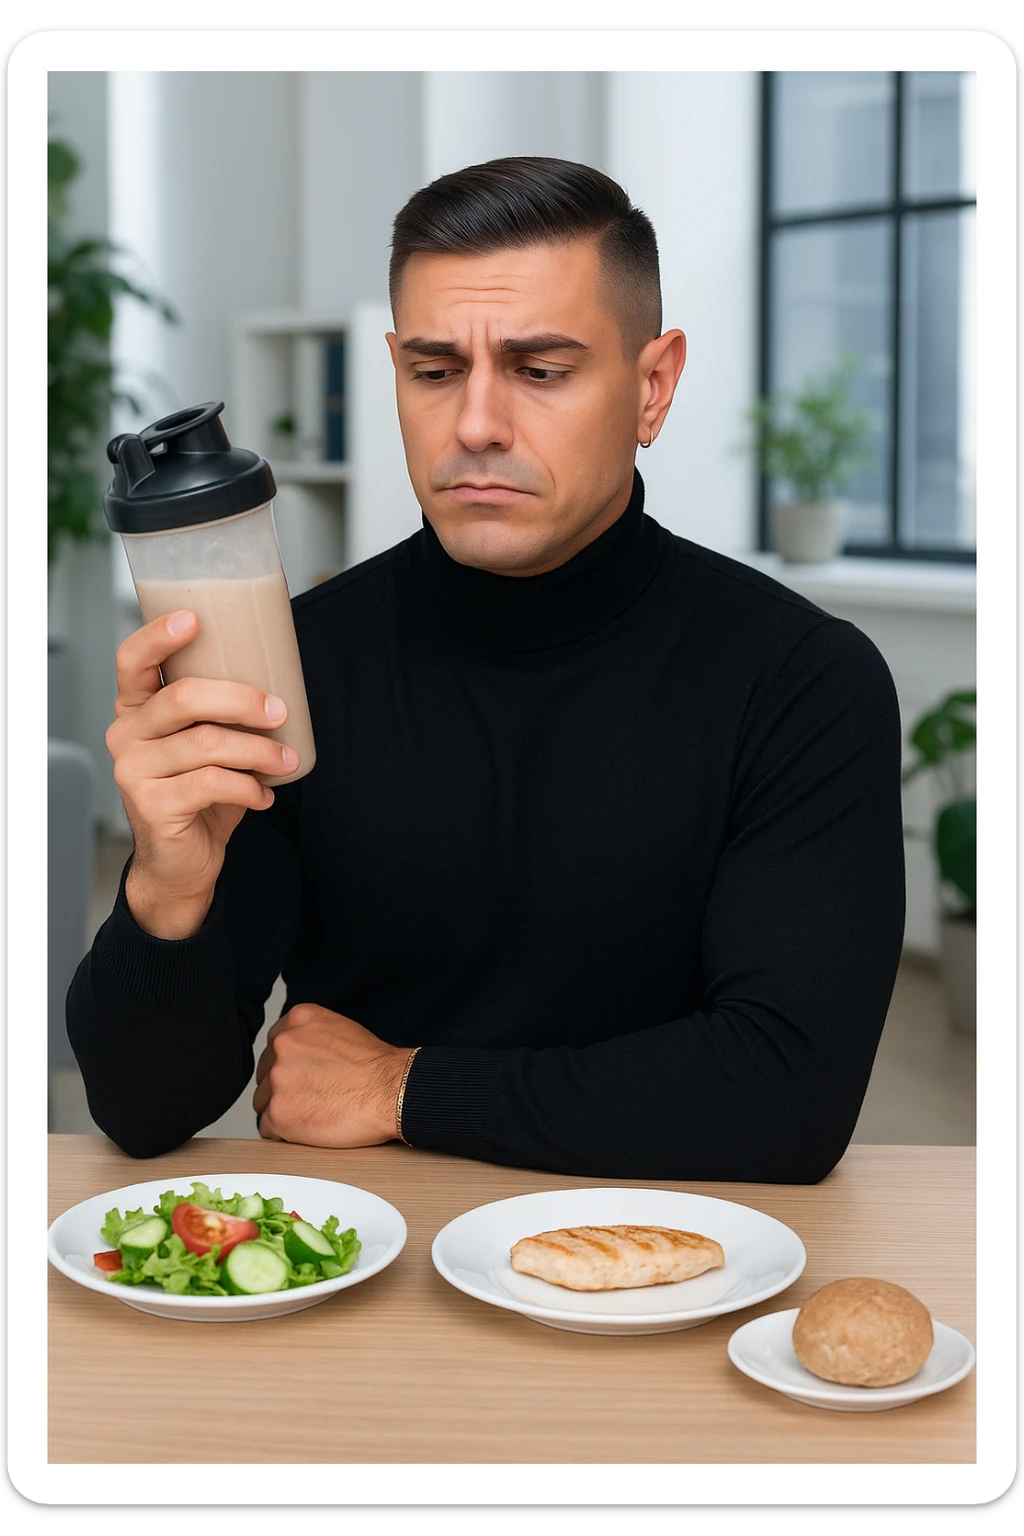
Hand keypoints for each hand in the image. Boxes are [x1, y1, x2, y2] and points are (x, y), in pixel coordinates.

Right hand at [105, 610, 300, 937]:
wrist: (181, 861)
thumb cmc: (199, 794)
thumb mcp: (207, 745)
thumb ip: (222, 715)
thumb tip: (279, 683)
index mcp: (136, 709)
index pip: (132, 661)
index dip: (158, 636)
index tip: (195, 619)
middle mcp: (126, 734)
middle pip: (183, 698)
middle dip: (241, 699)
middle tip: (279, 710)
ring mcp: (133, 770)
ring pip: (206, 743)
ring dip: (258, 749)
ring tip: (285, 759)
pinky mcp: (150, 805)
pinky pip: (212, 783)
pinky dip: (249, 786)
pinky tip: (265, 794)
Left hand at [253, 1003, 415, 1147]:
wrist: (391, 1090)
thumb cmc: (375, 1067)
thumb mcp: (339, 1029)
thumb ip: (309, 1036)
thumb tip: (296, 1054)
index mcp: (296, 1021)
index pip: (272, 1047)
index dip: (288, 1066)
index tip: (301, 1077)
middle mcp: (282, 1045)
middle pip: (265, 1074)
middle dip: (283, 1088)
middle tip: (312, 1097)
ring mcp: (277, 1079)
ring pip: (263, 1102)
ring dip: (283, 1110)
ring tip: (314, 1112)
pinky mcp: (279, 1113)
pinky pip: (267, 1128)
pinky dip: (285, 1133)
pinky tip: (309, 1127)